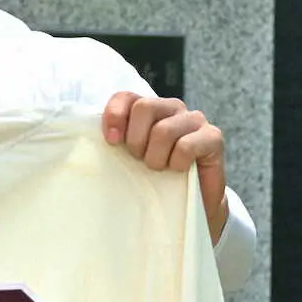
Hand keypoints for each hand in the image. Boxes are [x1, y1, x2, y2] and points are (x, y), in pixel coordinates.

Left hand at [101, 93, 229, 245]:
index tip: (111, 141)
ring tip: (159, 168)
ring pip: (163, 129)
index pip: (125, 96)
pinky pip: (187, 145)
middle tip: (140, 160)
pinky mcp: (213, 137)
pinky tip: (178, 171)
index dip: (114, 115)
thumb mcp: (128, 160)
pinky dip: (177, 163)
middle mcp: (171, 108)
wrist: (190, 205)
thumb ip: (114, 143)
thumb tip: (89, 142)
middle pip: (144, 107)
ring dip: (156, 157)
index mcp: (147, 109)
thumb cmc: (155, 180)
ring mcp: (194, 120)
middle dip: (136, 140)